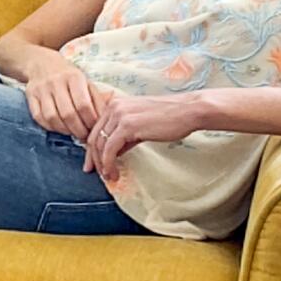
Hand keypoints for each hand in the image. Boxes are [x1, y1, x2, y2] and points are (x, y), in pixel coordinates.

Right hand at [23, 57, 114, 141]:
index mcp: (74, 77)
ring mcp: (41, 89)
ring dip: (64, 130)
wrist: (42, 63)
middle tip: (84, 136)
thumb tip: (105, 121)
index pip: (83, 105)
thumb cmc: (69, 76)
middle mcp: (56, 82)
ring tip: (72, 132)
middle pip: (68, 114)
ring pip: (52, 117)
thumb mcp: (86, 82)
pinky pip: (39, 117)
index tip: (94, 130)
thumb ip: (97, 100)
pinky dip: (49, 127)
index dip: (90, 121)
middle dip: (78, 130)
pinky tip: (58, 127)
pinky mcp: (30, 95)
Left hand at [83, 90, 202, 179]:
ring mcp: (119, 115)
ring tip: (109, 176)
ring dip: (101, 164)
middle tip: (97, 173)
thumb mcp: (141, 124)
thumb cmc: (170, 118)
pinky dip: (108, 163)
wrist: (188, 111)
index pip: (96, 129)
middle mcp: (114, 107)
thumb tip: (114, 152)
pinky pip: (110, 148)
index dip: (93, 149)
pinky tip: (114, 172)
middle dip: (93, 158)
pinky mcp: (127, 125)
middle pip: (93, 136)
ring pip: (99, 143)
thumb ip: (125, 136)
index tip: (94, 164)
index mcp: (116, 104)